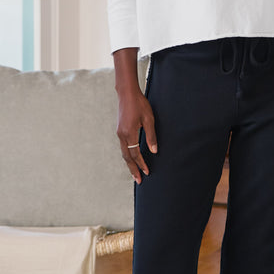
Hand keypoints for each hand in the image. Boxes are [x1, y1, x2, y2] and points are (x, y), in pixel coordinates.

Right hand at [113, 47, 156, 183]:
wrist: (127, 93)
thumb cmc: (140, 104)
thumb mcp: (149, 119)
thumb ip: (151, 136)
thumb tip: (154, 151)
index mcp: (129, 133)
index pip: (135, 154)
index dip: (141, 164)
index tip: (147, 172)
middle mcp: (122, 135)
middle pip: (127, 157)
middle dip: (133, 169)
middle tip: (139, 180)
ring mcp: (119, 133)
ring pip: (124, 152)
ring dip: (129, 163)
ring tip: (135, 173)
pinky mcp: (120, 130)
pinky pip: (123, 147)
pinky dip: (128, 155)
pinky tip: (132, 158)